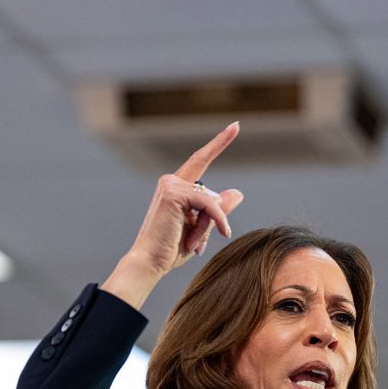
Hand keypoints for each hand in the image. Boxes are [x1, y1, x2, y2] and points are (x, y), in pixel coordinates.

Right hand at [131, 122, 243, 272]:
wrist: (149, 263)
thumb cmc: (170, 249)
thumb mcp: (201, 229)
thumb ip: (217, 211)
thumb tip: (238, 192)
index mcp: (176, 188)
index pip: (201, 160)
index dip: (219, 143)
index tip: (235, 125)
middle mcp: (170, 181)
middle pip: (211, 195)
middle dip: (211, 222)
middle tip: (195, 245)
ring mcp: (170, 184)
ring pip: (210, 201)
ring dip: (208, 226)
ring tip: (192, 245)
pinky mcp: (173, 193)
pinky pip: (209, 204)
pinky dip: (215, 221)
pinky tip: (209, 237)